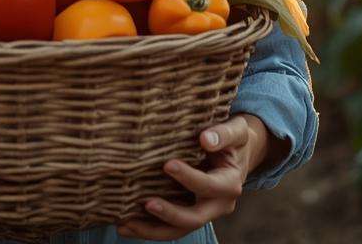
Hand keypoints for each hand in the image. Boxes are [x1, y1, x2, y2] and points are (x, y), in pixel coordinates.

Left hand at [117, 114, 272, 240]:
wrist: (237, 155)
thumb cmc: (233, 139)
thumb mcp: (235, 132)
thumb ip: (223, 134)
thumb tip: (205, 139)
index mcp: (230, 184)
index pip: (209, 186)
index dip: (189, 177)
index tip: (167, 164)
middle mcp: (219, 205)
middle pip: (194, 218)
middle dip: (170, 213)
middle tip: (146, 203)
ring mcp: (203, 214)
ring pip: (178, 230)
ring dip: (152, 230)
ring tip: (125, 225)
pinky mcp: (189, 216)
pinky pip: (169, 228)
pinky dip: (148, 229)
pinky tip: (125, 226)